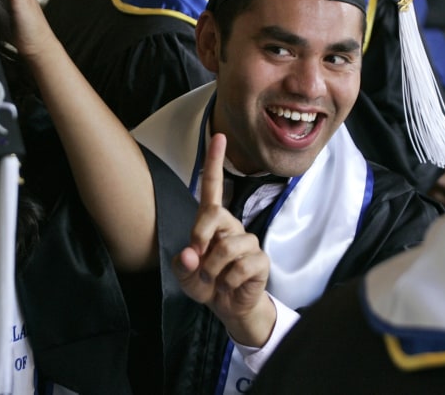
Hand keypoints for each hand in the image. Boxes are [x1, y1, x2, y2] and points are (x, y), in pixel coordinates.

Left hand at [173, 133, 274, 346]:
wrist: (228, 307)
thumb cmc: (206, 283)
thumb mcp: (186, 275)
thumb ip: (183, 265)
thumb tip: (191, 254)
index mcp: (213, 222)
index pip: (214, 187)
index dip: (215, 161)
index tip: (219, 136)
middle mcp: (232, 226)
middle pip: (214, 215)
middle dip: (199, 237)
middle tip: (197, 260)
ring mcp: (248, 242)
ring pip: (227, 246)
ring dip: (213, 270)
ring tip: (216, 280)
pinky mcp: (261, 260)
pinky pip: (242, 266)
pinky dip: (229, 281)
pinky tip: (231, 285)